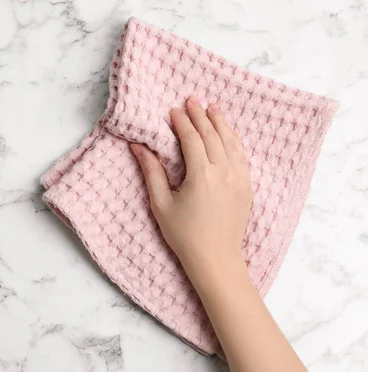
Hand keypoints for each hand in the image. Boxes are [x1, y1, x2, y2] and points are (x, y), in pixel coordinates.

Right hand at [130, 96, 251, 285]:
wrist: (216, 258)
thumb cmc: (184, 234)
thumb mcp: (161, 204)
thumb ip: (152, 172)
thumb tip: (139, 147)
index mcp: (202, 175)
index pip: (193, 139)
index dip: (183, 122)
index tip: (174, 110)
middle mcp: (224, 172)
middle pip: (213, 135)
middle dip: (202, 115)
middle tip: (192, 99)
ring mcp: (240, 179)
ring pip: (231, 142)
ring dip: (221, 123)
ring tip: (213, 108)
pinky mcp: (247, 187)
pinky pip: (242, 155)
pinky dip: (234, 140)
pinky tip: (228, 134)